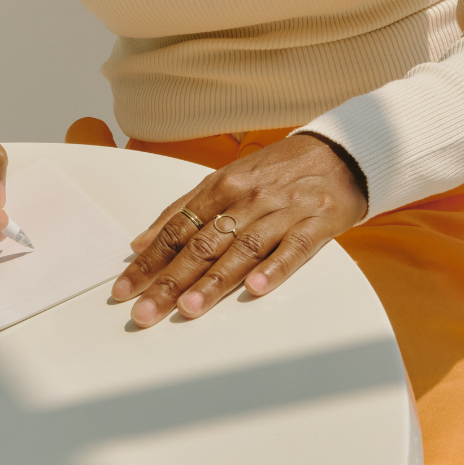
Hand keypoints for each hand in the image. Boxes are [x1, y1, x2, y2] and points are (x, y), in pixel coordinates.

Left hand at [111, 133, 367, 326]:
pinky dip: (274, 269)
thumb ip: (181, 210)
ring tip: (188, 308)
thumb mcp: (223, 180)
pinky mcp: (316, 223)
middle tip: (145, 311)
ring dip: (214, 281)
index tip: (125, 288)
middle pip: (203, 244)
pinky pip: (293, 249)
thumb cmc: (273, 171)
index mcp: (219, 187)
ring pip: (242, 249)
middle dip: (171, 280)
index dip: (149, 261)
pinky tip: (255, 290)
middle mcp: (246, 199)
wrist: (338, 153)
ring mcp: (281, 212)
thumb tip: (139, 242)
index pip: (176, 230)